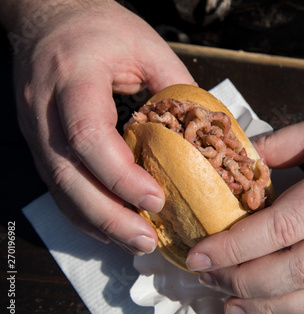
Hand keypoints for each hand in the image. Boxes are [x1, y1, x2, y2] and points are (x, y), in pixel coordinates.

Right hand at [13, 1, 194, 253]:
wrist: (48, 16)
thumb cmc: (99, 27)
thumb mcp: (145, 45)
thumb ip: (176, 86)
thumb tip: (208, 127)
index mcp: (74, 76)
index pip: (88, 134)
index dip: (120, 174)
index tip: (155, 199)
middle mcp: (45, 107)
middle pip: (67, 174)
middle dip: (107, 214)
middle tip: (146, 240)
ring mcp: (36, 126)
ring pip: (58, 187)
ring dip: (96, 221)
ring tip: (135, 241)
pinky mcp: (39, 140)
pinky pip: (57, 184)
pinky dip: (83, 210)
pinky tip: (109, 226)